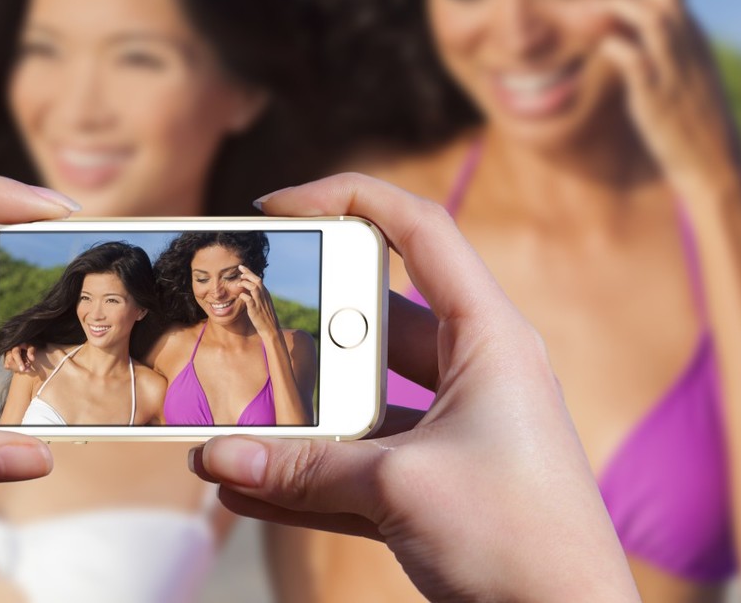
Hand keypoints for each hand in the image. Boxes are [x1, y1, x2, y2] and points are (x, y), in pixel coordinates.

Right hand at [189, 173, 638, 601]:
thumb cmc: (522, 543)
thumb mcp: (401, 488)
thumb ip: (304, 469)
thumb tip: (217, 457)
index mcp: (489, 337)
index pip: (419, 230)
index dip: (348, 198)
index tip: (280, 205)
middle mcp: (474, 371)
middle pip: (373, 320)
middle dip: (304, 329)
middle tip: (239, 329)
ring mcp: (455, 429)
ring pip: (361, 397)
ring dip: (300, 413)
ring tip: (231, 417)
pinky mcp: (438, 483)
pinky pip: (361, 462)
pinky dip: (309, 472)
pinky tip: (248, 483)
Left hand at [236, 264, 281, 339]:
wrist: (271, 329)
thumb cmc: (266, 317)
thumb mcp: (264, 304)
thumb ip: (258, 296)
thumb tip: (250, 290)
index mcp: (266, 293)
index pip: (258, 279)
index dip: (249, 273)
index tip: (242, 268)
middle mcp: (264, 296)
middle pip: (257, 280)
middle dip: (247, 274)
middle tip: (239, 272)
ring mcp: (260, 302)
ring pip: (254, 287)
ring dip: (245, 283)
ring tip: (238, 284)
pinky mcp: (255, 309)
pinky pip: (249, 299)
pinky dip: (243, 295)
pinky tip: (240, 296)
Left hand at [594, 0, 740, 195]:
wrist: (714, 164)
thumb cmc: (693, 121)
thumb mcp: (684, 75)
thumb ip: (663, 48)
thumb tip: (629, 26)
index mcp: (696, 40)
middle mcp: (689, 48)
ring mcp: (676, 72)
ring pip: (653, 19)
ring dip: (621, 4)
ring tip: (595, 2)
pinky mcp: (659, 98)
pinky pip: (636, 61)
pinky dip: (616, 46)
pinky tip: (602, 44)